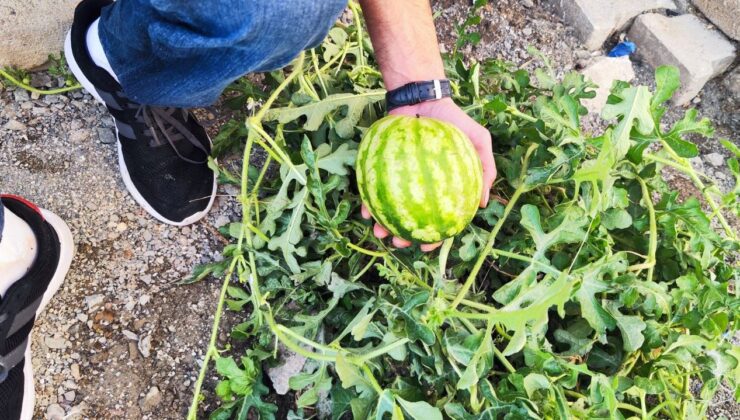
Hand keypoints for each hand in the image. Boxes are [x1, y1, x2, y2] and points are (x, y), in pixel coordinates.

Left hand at [361, 98, 496, 251]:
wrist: (423, 97)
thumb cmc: (453, 120)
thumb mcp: (478, 141)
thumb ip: (486, 170)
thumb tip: (484, 203)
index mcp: (443, 187)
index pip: (439, 219)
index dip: (434, 237)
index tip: (427, 247)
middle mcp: (420, 186)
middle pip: (410, 219)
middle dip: (403, 236)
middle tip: (397, 242)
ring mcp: (399, 179)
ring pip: (389, 209)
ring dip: (382, 224)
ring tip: (377, 231)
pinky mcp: (381, 168)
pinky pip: (373, 187)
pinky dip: (368, 201)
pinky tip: (364, 210)